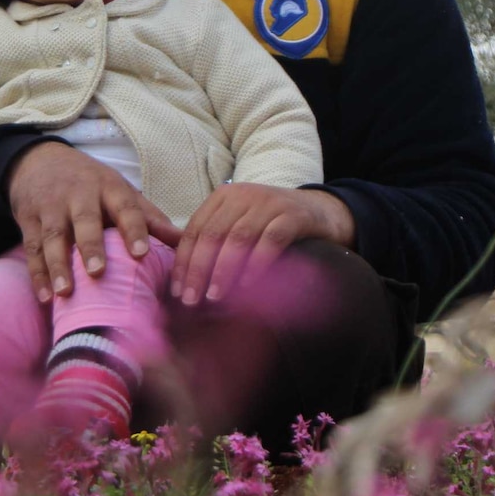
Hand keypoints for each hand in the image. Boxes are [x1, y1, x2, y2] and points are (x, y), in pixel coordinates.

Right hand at [6, 142, 177, 301]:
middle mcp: (79, 194)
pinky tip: (45, 297)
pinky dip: (37, 274)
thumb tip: (185, 242)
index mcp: (109, 187)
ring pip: (54, 236)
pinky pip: (32, 248)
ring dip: (58, 265)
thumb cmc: (91, 184)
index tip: (142, 253)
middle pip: (85, 219)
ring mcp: (51, 206)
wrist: (39, 161)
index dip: (133, 229)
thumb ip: (150, 218)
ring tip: (65, 292)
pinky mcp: (28, 219)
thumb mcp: (120, 192)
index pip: (125, 207)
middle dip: (90, 246)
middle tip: (97, 272)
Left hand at [170, 183, 355, 305]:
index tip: (176, 291)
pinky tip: (247, 285)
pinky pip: (270, 241)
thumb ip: (212, 238)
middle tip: (191, 300)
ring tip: (214, 296)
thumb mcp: (238, 222)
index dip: (183, 261)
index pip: (194, 229)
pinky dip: (256, 264)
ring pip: (238, 238)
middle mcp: (243, 195)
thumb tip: (180, 274)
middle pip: (212, 234)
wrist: (318, 211)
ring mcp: (268, 203)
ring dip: (223, 270)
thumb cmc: (269, 224)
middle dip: (198, 269)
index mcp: (222, 197)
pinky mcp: (292, 216)